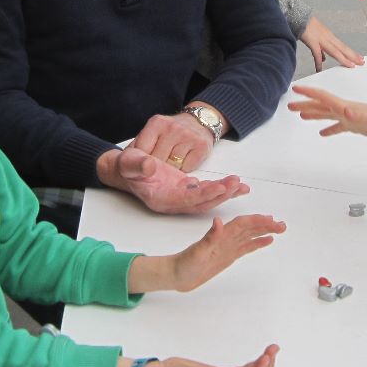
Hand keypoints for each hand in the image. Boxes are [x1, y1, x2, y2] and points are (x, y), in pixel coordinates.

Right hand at [97, 147, 248, 213]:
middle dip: (220, 194)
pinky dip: (221, 188)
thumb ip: (139, 165)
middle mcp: (172, 202)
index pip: (186, 200)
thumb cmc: (126, 166)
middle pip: (201, 203)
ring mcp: (180, 197)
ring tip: (241, 185)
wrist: (126, 170)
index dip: (204, 194)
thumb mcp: (129, 162)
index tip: (220, 187)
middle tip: (236, 184)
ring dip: (224, 193)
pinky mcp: (185, 190)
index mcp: (160, 198)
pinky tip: (235, 185)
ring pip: (206, 200)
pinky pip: (206, 192)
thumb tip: (150, 165)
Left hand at [131, 110, 219, 172]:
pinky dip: (184, 169)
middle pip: (157, 161)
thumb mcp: (154, 131)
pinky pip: (187, 169)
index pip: (142, 151)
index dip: (142, 160)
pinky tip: (184, 161)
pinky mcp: (201, 147)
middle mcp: (172, 128)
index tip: (145, 162)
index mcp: (156, 123)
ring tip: (172, 160)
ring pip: (172, 167)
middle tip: (160, 163)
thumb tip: (126, 163)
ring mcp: (188, 137)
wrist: (199, 121)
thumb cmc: (172, 131)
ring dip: (171, 169)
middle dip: (157, 166)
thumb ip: (140, 145)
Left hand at [170, 214, 285, 291]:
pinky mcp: (228, 255)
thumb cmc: (184, 264)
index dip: (257, 221)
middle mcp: (226, 238)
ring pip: (250, 235)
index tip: (272, 221)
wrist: (176, 275)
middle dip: (266, 224)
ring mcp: (228, 246)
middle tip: (283, 225)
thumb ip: (209, 237)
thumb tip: (218, 221)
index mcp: (221, 235)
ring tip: (280, 229)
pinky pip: (246, 247)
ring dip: (264, 231)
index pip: (243, 224)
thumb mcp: (197, 252)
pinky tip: (267, 240)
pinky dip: (257, 242)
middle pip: (249, 227)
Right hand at [287, 84, 366, 138]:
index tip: (295, 88)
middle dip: (304, 104)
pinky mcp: (353, 126)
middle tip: (290, 105)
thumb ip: (355, 114)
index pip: (322, 97)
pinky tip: (323, 133)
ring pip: (325, 114)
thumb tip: (345, 111)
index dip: (308, 92)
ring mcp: (347, 117)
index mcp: (343, 106)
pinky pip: (337, 127)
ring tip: (301, 115)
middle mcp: (343, 109)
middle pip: (319, 105)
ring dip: (313, 114)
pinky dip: (328, 129)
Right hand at [299, 16, 364, 72]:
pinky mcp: (312, 41)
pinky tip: (320, 69)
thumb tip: (323, 58)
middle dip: (353, 56)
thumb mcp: (317, 35)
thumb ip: (321, 48)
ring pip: (334, 51)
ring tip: (351, 65)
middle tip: (362, 62)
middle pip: (343, 49)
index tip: (360, 58)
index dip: (351, 53)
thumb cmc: (306, 25)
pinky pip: (316, 54)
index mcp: (329, 36)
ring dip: (343, 59)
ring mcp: (321, 39)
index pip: (343, 46)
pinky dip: (318, 62)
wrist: (298, 16)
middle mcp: (328, 38)